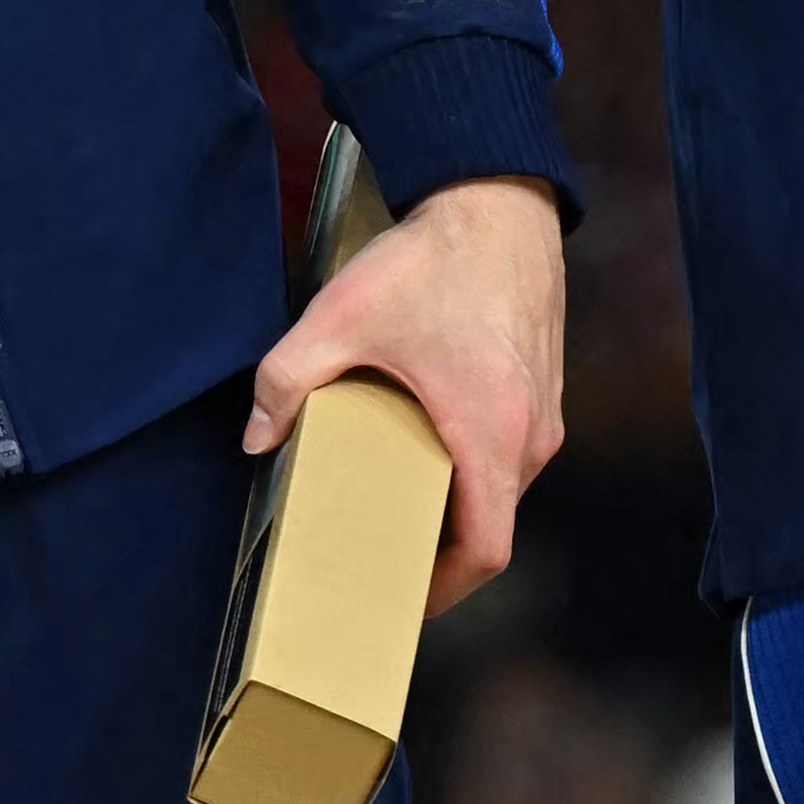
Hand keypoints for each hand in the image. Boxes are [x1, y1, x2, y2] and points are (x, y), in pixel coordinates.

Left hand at [248, 175, 568, 615]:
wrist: (497, 201)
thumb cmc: (431, 260)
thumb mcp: (341, 317)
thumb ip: (288, 379)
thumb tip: (258, 437)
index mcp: (490, 432)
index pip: (486, 550)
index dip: (444, 591)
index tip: (401, 603)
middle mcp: (531, 434)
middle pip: (490, 525)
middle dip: (435, 551)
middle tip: (375, 558)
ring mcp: (544, 413)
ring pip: (499, 490)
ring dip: (451, 506)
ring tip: (387, 508)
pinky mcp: (539, 391)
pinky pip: (505, 455)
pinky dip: (466, 471)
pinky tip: (414, 454)